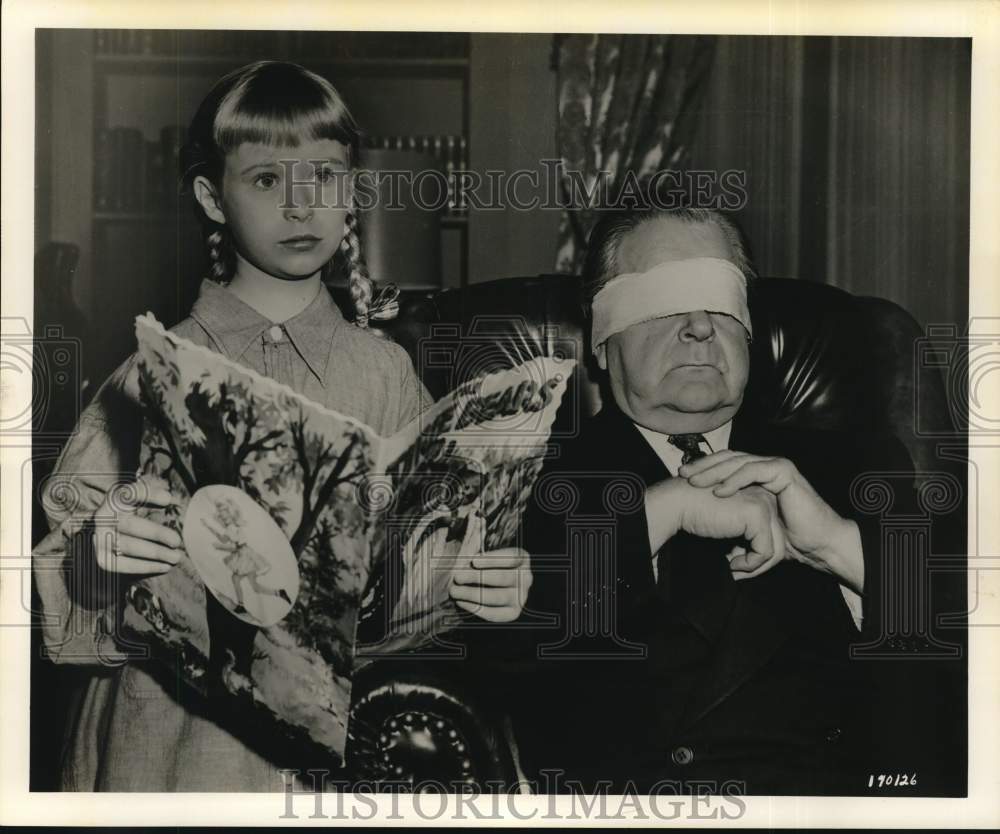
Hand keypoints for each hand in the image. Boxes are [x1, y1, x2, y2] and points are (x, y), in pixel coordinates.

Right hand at [92, 474, 182, 574]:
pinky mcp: (102, 558)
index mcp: (115, 499)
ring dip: (155, 553)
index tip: (168, 499)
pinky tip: (165, 566)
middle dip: (156, 533)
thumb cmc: (131, 516)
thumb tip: (169, 500)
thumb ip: (151, 499)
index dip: (147, 495)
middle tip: (177, 541)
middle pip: (129, 524)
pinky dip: (146, 566)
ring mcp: (99, 539)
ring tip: (176, 557)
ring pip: (128, 546)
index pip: (130, 493)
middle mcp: (103, 517)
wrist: (105, 535)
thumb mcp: (139, 503)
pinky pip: (124, 564)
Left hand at [449, 547, 531, 622]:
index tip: (473, 561)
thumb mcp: (486, 554)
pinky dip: (476, 609)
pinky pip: (494, 614)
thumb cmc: (486, 565)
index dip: (492, 560)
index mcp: (522, 559)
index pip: (510, 558)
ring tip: (455, 591)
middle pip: (502, 578)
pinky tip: (461, 602)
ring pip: (497, 597)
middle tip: (457, 577)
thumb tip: (465, 558)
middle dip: (477, 577)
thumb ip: (478, 552)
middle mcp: (526, 578)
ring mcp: (521, 597)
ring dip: (473, 594)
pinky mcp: (513, 613)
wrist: (493, 586)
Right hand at [647, 478, 786, 579]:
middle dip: (759, 564)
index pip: (773, 534)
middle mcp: (767, 497)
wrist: (678, 503)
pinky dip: (750, 564)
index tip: (735, 565)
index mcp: (761, 496)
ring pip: (777, 549)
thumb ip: (744, 537)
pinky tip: (732, 562)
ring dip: (755, 567)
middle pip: (779, 542)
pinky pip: (765, 551)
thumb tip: (758, 562)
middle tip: (736, 572)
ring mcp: (764, 504)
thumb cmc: (696, 514)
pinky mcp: (757, 514)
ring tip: (734, 568)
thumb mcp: (727, 526)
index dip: (756, 556)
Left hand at [680, 451, 863, 590]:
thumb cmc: (790, 540)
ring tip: (695, 482)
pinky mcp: (784, 471)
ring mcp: (775, 467)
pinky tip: (719, 491)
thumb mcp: (753, 530)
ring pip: (738, 462)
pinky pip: (754, 471)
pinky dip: (735, 479)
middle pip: (728, 459)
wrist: (818, 544)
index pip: (725, 465)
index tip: (682, 480)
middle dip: (703, 466)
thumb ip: (735, 528)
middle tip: (682, 476)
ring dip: (714, 471)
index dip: (703, 469)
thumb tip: (714, 542)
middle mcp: (765, 467)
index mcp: (757, 476)